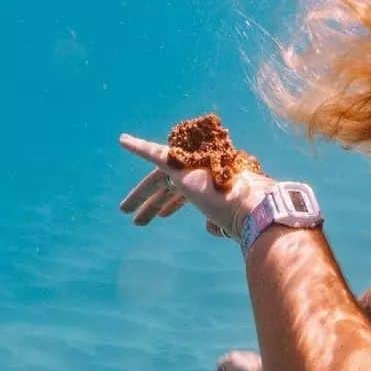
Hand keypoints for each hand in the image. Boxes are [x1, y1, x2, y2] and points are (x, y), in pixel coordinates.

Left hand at [118, 132, 275, 239]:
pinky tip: (124, 141)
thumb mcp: (227, 222)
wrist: (246, 204)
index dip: (171, 204)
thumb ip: (217, 225)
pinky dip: (139, 147)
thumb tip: (212, 229)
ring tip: (124, 210)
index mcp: (207, 183)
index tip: (162, 217)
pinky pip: (154, 153)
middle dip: (153, 202)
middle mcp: (197, 172)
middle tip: (135, 220)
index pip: (183, 192)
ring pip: (157, 178)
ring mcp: (189, 166)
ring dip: (141, 195)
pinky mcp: (179, 162)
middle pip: (168, 185)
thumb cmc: (242, 215)